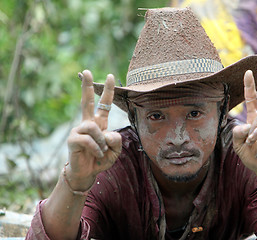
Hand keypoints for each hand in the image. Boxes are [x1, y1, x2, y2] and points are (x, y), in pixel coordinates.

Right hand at [66, 70, 121, 190]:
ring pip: (94, 127)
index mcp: (99, 123)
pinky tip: (97, 154)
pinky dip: (97, 148)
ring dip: (102, 141)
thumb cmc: (100, 160)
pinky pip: (88, 139)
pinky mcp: (73, 139)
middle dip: (87, 86)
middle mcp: (88, 124)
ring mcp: (79, 130)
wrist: (87, 173)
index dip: (108, 91)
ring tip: (101, 151)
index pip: (104, 104)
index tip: (110, 76)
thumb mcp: (115, 150)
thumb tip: (107, 132)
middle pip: (87, 101)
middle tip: (86, 71)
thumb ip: (117, 140)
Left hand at [232, 67, 256, 187]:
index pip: (251, 99)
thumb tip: (246, 124)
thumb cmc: (252, 156)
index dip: (249, 86)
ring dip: (254, 129)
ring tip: (251, 141)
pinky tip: (256, 138)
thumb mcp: (238, 145)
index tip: (247, 72)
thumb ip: (237, 133)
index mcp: (253, 119)